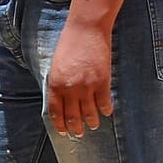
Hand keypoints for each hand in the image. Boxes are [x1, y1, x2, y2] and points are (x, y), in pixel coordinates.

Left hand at [46, 20, 113, 136]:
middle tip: (79, 134)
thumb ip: (59, 84)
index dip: (60, 124)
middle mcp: (70, 88)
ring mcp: (87, 86)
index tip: (63, 132)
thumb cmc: (69, 43)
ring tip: (93, 125)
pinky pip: (104, 102)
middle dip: (76, 128)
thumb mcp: (57, 65)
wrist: (86, 29)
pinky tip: (106, 112)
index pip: (56, 112)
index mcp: (55, 84)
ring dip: (91, 122)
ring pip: (89, 113)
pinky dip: (106, 109)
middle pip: (73, 116)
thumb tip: (63, 101)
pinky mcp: (102, 81)